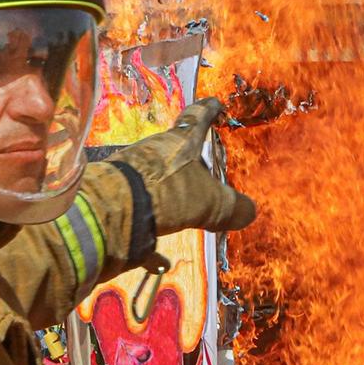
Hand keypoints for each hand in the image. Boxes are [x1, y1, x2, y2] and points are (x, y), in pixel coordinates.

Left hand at [112, 99, 256, 237]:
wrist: (114, 209)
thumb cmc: (170, 193)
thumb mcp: (210, 203)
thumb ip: (231, 207)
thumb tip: (249, 212)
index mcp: (180, 141)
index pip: (198, 117)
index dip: (209, 110)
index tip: (216, 104)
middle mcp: (153, 149)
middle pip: (172, 148)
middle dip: (186, 159)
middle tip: (201, 174)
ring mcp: (130, 169)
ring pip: (153, 177)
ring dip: (167, 192)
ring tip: (181, 215)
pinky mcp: (114, 194)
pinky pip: (137, 213)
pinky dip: (149, 233)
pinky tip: (159, 260)